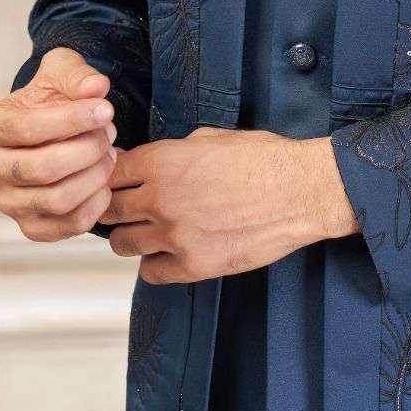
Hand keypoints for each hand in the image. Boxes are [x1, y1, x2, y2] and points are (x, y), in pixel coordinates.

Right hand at [0, 47, 119, 240]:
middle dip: (88, 149)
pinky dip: (96, 204)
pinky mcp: (31, 226)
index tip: (107, 109)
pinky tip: (105, 181)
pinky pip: (69, 225)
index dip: (72, 120)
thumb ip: (77, 74)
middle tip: (110, 133)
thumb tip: (96, 87)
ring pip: (58, 199)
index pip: (26, 128)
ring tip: (110, 154)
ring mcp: (8, 202)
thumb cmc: (54, 98)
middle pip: (42, 168)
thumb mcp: (61, 72)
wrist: (54, 130)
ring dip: (96, 175)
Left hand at [102, 127, 359, 283]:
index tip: (119, 181)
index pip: (113, 171)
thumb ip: (175, 152)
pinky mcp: (194, 265)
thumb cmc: (265, 159)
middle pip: (109, 209)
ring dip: (132, 237)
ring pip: (123, 244)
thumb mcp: (213, 137)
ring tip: (148, 232)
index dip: (114, 175)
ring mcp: (175, 235)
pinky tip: (168, 253)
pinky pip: (151, 273)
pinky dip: (155, 264)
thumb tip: (155, 163)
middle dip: (115, 207)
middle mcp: (160, 198)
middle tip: (126, 209)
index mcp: (163, 161)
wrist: (301, 191)